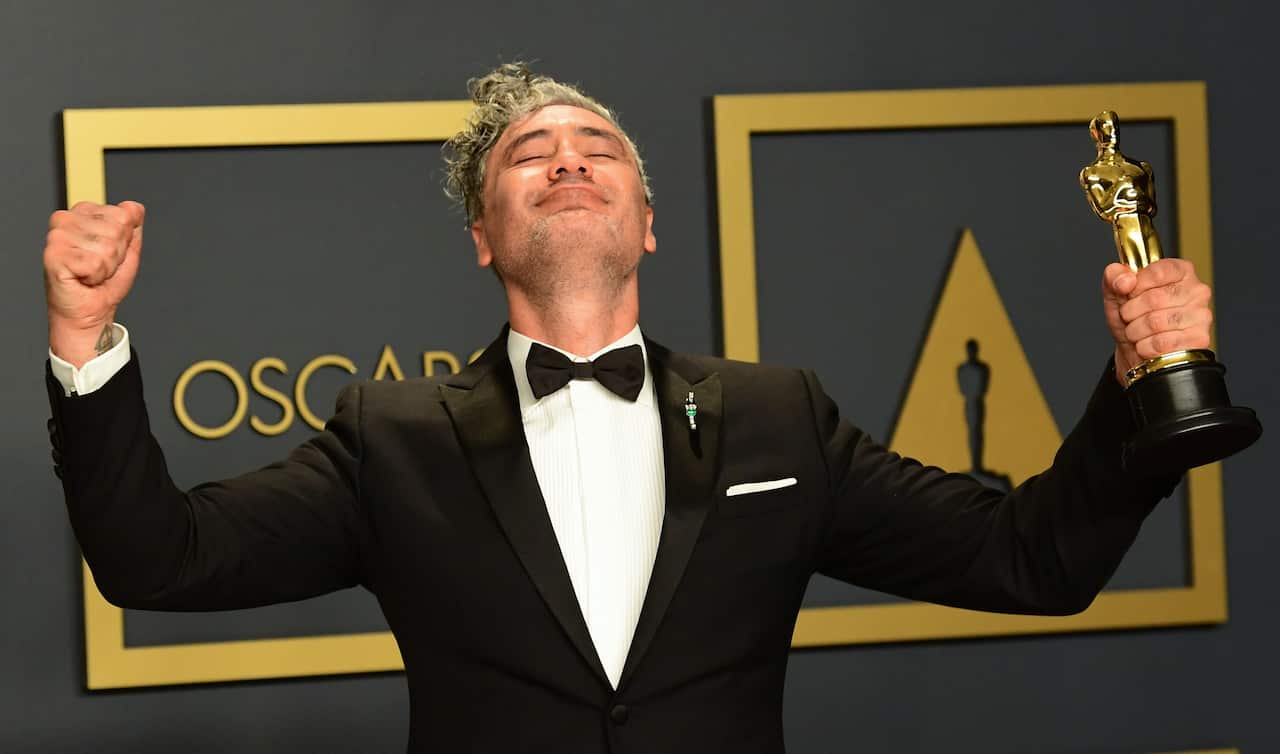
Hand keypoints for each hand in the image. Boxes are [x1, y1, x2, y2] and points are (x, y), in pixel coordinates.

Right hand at [44, 201, 145, 366]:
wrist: (90, 311)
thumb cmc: (105, 282)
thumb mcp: (128, 249)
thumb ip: (133, 225)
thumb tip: (133, 207)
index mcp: (83, 212)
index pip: (124, 215)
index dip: (125, 240)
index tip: (110, 254)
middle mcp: (66, 219)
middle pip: (117, 230)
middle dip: (116, 255)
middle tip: (101, 267)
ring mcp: (57, 236)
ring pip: (107, 247)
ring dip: (106, 267)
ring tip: (93, 273)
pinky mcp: (53, 255)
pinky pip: (94, 262)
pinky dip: (96, 276)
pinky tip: (84, 278)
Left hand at [1102, 258, 1212, 384]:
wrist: (1136, 350)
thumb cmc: (1132, 316)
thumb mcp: (1116, 291)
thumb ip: (1114, 276)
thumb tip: (1125, 281)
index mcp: (1181, 270)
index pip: (1157, 273)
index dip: (1135, 287)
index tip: (1129, 294)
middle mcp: (1197, 290)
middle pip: (1154, 299)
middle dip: (1130, 312)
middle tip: (1129, 317)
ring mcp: (1201, 315)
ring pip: (1155, 322)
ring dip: (1135, 331)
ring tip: (1136, 331)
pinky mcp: (1199, 339)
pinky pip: (1161, 343)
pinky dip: (1144, 347)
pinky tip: (1146, 344)